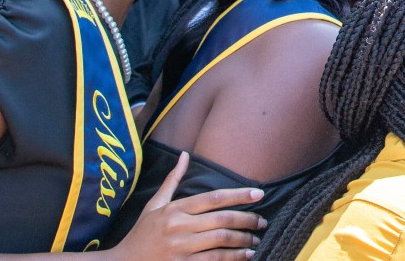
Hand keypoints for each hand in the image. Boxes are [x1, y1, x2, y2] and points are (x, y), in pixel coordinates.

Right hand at [112, 151, 266, 259]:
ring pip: (222, 240)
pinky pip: (215, 260)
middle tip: (262, 221)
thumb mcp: (154, 205)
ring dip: (244, 239)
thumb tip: (184, 154)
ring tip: (255, 239)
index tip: (259, 194)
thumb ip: (172, 181)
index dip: (239, 195)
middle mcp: (179, 227)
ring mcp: (181, 248)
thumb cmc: (141, 234)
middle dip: (248, 219)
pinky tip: (246, 255)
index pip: (213, 198)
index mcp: (174, 210)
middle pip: (222, 219)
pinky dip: (234, 257)